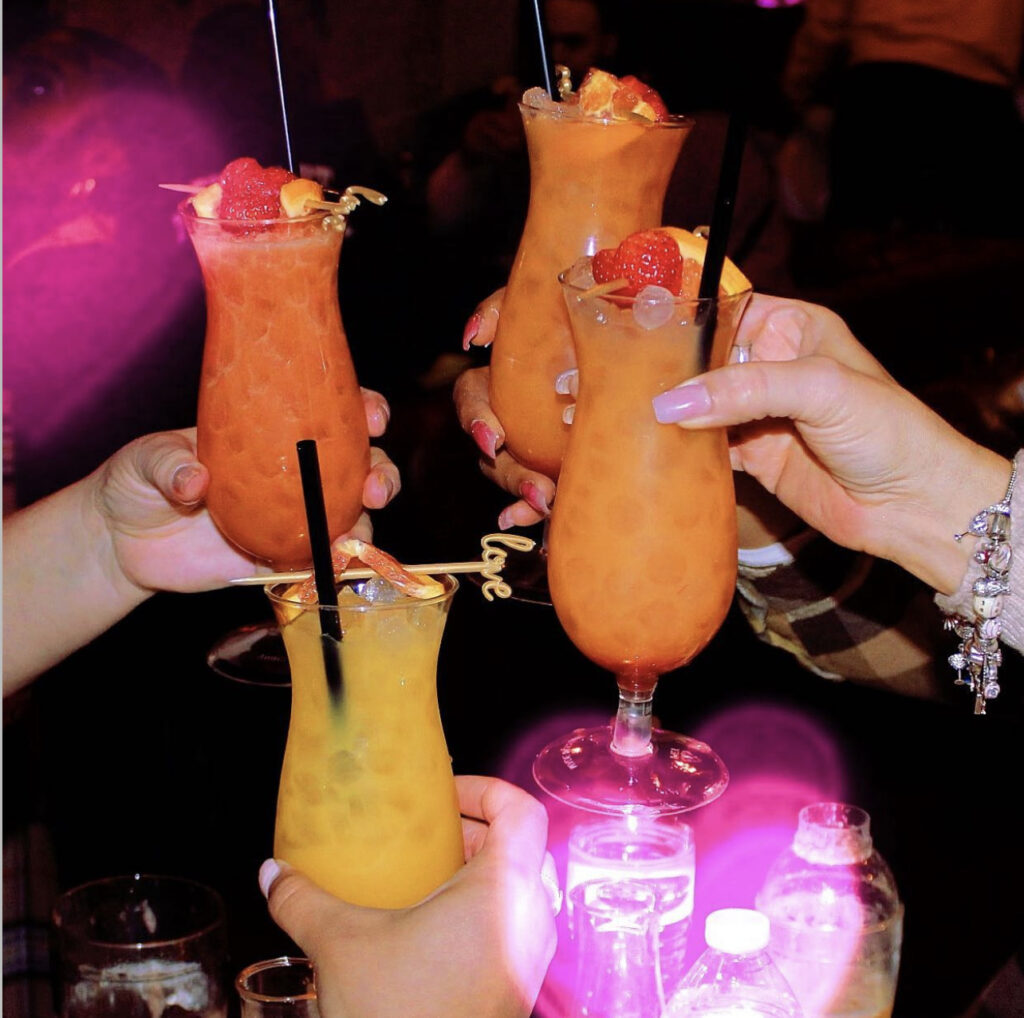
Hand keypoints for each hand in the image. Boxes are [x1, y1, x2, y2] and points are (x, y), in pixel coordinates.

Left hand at [2, 390, 398, 693]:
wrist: (121, 543)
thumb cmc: (136, 482)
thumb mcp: (147, 459)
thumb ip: (170, 465)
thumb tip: (196, 481)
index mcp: (272, 434)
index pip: (331, 415)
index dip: (362, 411)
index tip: (371, 416)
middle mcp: (293, 475)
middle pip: (359, 468)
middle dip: (381, 474)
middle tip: (374, 487)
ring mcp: (291, 518)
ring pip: (350, 518)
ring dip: (365, 527)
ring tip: (353, 539)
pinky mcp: (279, 560)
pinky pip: (318, 562)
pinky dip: (334, 565)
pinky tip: (334, 566)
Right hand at [262, 776, 558, 1017]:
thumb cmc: (402, 1014)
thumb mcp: (342, 946)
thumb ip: (303, 900)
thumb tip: (273, 873)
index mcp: (504, 889)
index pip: (520, 809)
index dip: (484, 788)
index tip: (442, 795)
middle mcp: (531, 917)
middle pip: (518, 845)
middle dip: (470, 830)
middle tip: (425, 833)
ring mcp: (530, 956)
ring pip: (515, 888)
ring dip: (473, 872)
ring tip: (422, 878)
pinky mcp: (517, 986)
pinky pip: (509, 925)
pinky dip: (477, 910)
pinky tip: (426, 928)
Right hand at [454, 292, 556, 527]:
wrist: (623, 320)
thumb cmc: (566, 310)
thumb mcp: (533, 299)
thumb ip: (499, 309)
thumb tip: (473, 336)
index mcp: (496, 380)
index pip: (471, 401)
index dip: (477, 421)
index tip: (495, 438)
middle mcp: (510, 416)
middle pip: (493, 455)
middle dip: (510, 474)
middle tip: (536, 489)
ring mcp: (533, 443)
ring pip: (515, 476)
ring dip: (526, 494)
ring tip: (548, 504)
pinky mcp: (560, 459)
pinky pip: (542, 490)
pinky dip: (536, 509)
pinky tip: (547, 519)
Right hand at [651, 294, 1012, 592]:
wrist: (914, 506)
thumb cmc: (891, 432)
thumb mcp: (821, 390)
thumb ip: (746, 390)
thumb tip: (672, 404)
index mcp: (793, 328)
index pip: (725, 311)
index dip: (684, 320)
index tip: (637, 331)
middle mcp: (771, 366)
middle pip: (702, 360)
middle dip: (666, 371)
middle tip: (618, 380)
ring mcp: (758, 414)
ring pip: (698, 405)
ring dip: (667, 413)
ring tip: (622, 414)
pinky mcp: (752, 457)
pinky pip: (705, 448)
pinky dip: (680, 450)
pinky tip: (650, 449)